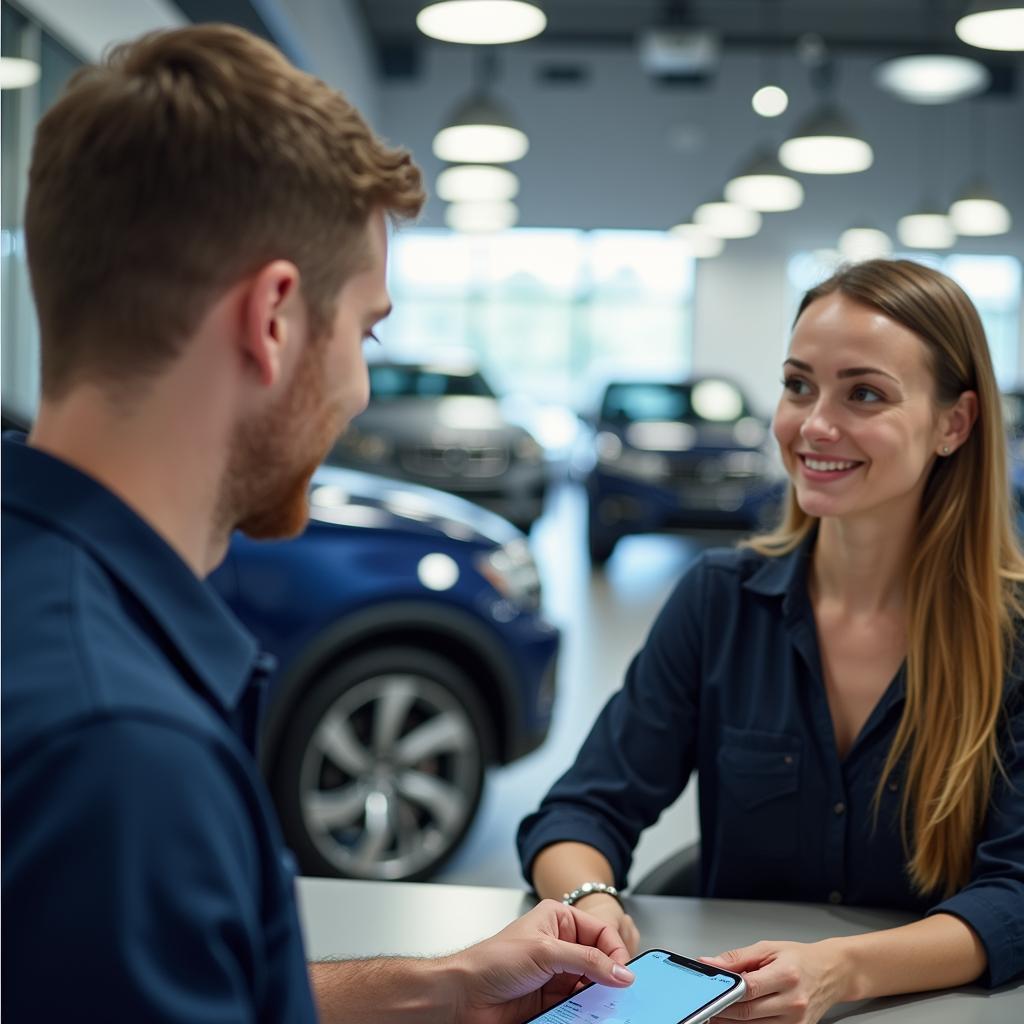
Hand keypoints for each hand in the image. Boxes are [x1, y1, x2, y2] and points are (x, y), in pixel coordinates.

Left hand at [449, 899, 634, 1023]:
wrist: (464, 996)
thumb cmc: (491, 961)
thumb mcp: (545, 952)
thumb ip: (587, 961)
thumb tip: (621, 971)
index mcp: (559, 920)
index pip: (601, 933)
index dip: (616, 953)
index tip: (625, 975)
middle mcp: (560, 945)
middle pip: (600, 962)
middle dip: (608, 978)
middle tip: (618, 994)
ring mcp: (557, 975)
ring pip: (591, 988)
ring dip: (597, 999)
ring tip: (602, 1007)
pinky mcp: (552, 1001)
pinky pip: (578, 1008)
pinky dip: (585, 1014)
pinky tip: (586, 1016)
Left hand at [702, 939, 846, 1023]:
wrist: (829, 972)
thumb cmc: (799, 959)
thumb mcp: (767, 948)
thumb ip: (736, 958)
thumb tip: (711, 963)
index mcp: (786, 975)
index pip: (749, 989)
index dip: (726, 992)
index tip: (710, 993)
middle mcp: (794, 1001)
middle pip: (749, 1012)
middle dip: (725, 1010)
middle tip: (710, 1004)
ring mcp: (797, 1021)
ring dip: (734, 1022)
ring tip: (722, 1011)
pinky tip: (740, 1019)